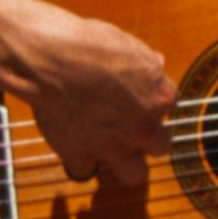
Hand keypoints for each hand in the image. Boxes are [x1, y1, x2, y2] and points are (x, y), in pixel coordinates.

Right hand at [22, 15, 176, 190]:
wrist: (49, 61)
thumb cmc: (86, 45)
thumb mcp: (126, 44)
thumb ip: (145, 62)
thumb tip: (156, 64)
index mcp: (160, 97)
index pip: (168, 107)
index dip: (150, 103)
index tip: (134, 97)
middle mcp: (143, 127)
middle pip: (161, 146)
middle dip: (147, 139)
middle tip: (127, 127)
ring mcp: (114, 146)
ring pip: (136, 174)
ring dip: (126, 164)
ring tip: (111, 150)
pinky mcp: (82, 157)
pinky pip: (86, 170)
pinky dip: (79, 160)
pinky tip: (73, 145)